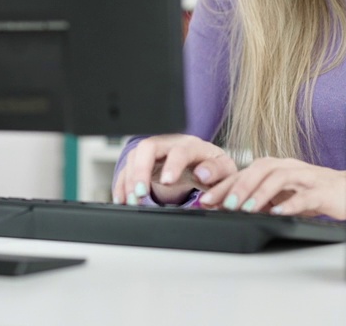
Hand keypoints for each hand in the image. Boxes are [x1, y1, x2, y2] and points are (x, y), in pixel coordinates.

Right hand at [112, 134, 237, 205]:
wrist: (203, 164)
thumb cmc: (213, 167)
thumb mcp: (224, 170)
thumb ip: (218, 171)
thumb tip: (202, 174)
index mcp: (193, 146)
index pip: (180, 150)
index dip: (173, 164)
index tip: (168, 181)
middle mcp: (170, 144)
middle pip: (148, 147)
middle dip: (141, 170)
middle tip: (140, 193)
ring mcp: (154, 152)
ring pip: (135, 157)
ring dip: (130, 180)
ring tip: (133, 202)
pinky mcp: (143, 162)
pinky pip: (127, 168)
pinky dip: (122, 184)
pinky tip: (122, 199)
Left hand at [199, 157, 345, 220]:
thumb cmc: (315, 193)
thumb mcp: (283, 194)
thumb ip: (261, 197)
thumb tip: (229, 206)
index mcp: (278, 167)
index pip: (246, 171)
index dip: (225, 184)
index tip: (206, 200)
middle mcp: (290, 167)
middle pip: (260, 168)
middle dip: (239, 186)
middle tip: (223, 204)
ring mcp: (307, 178)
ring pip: (280, 178)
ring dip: (261, 193)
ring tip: (246, 208)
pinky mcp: (323, 191)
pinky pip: (305, 195)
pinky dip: (291, 203)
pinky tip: (279, 213)